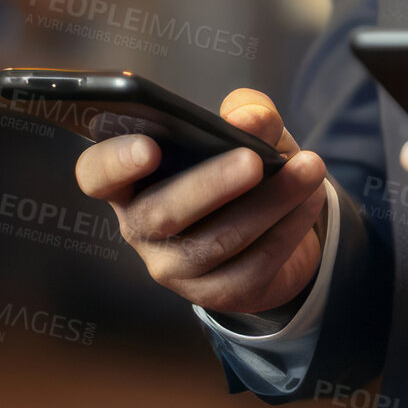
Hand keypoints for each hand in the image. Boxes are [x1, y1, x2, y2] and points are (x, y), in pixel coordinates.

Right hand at [74, 89, 329, 314]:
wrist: (277, 223)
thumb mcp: (248, 132)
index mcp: (130, 178)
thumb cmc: (243, 165)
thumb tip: (249, 118)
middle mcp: (140, 226)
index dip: (115, 162)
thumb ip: (248, 114)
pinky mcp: (215, 294)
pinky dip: (288, 229)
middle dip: (210, 185)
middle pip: (160, 213)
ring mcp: (173, 268)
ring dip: (269, 204)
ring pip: (214, 243)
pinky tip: (311, 199)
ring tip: (310, 169)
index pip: (96, 174)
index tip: (149, 146)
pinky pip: (251, 267)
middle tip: (254, 160)